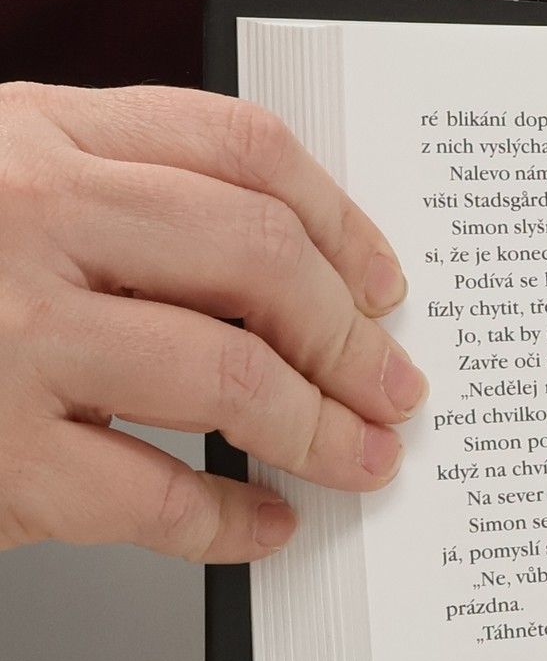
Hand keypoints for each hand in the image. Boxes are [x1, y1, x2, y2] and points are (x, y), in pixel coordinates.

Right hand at [0, 82, 423, 562]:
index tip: (385, 283)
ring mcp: (7, 336)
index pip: (240, 151)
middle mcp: (24, 217)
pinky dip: (235, 523)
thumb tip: (296, 274)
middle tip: (393, 386)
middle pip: (260, 259)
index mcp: (34, 136)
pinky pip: (161, 498)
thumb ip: (114, 197)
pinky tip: (264, 524)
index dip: (343, 223)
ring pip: (230, 374)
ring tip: (360, 458)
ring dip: (322, 430)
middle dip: (353, 337)